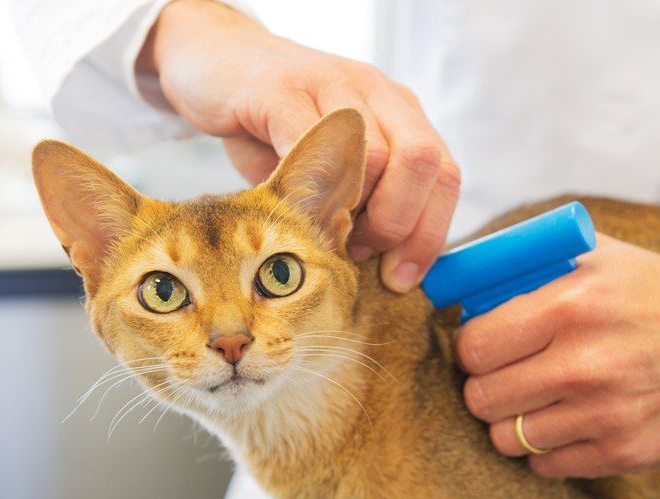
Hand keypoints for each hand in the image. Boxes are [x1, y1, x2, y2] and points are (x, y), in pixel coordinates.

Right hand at [137, 0, 460, 291]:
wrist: (214, 60)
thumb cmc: (274, 126)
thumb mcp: (330, 168)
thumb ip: (362, 207)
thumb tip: (385, 270)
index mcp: (400, 113)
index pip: (445, 176)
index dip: (429, 235)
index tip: (400, 278)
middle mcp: (377, 92)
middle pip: (423, 163)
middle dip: (397, 225)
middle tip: (358, 252)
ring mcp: (333, 85)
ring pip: (375, 158)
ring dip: (352, 214)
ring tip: (321, 231)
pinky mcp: (281, 91)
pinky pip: (312, 145)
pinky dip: (308, 190)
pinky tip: (291, 207)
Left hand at [454, 234, 659, 477]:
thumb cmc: (659, 294)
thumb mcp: (601, 257)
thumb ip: (531, 265)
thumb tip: (461, 281)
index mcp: (573, 304)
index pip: (474, 346)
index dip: (471, 349)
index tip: (484, 348)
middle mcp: (587, 362)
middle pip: (482, 398)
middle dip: (485, 388)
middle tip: (505, 378)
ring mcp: (608, 413)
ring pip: (507, 439)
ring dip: (512, 423)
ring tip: (535, 403)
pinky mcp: (627, 453)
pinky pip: (547, 466)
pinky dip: (546, 450)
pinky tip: (567, 424)